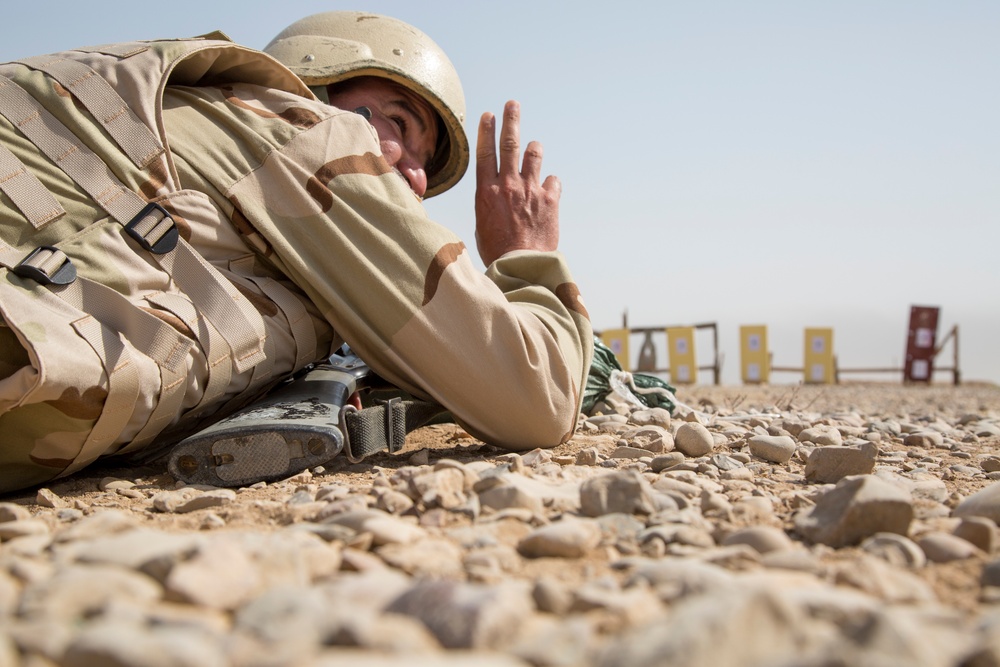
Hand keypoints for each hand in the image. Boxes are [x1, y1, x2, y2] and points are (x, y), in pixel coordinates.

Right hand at [475, 100, 560, 265]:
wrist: (521, 267)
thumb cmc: (498, 252)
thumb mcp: (482, 226)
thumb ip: (489, 204)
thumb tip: (494, 196)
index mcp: (486, 192)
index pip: (485, 153)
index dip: (486, 131)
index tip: (488, 115)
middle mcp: (508, 186)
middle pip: (509, 144)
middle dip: (511, 120)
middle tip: (512, 104)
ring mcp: (531, 190)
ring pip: (534, 155)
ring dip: (534, 149)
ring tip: (533, 147)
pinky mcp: (550, 200)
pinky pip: (553, 180)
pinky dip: (550, 183)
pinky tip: (547, 190)